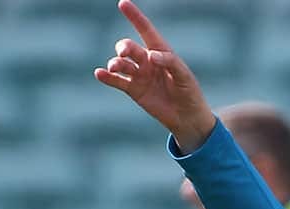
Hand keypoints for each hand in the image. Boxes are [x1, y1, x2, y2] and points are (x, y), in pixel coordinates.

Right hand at [94, 0, 215, 151]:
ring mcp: (139, 75)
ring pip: (120, 63)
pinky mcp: (133, 90)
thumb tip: (152, 56)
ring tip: (114, 67)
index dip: (135, 17)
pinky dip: (107, 77)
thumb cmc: (189, 92)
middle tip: (124, 53)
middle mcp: (147, 61)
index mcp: (161, 52)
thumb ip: (170, 62)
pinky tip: (100, 74)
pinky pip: (116, 81)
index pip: (146, 31)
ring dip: (115, 63)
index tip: (123, 3)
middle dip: (124, 47)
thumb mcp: (184, 76)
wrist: (186, 117)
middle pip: (129, 47)